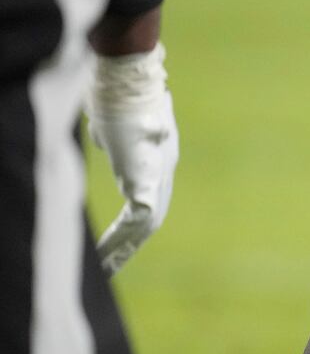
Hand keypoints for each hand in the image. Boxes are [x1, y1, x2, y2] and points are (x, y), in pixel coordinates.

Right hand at [87, 45, 177, 274]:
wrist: (131, 83)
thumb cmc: (123, 98)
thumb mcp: (119, 124)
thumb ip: (117, 138)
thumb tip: (107, 139)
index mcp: (154, 164)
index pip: (146, 203)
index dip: (131, 225)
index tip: (117, 244)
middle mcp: (160, 172)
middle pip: (148, 219)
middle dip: (127, 245)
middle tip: (110, 269)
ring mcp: (155, 174)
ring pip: (146, 222)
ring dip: (124, 245)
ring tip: (106, 268)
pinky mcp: (147, 175)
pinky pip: (142, 212)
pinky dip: (128, 232)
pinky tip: (116, 249)